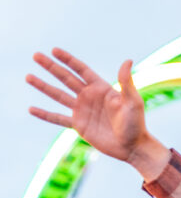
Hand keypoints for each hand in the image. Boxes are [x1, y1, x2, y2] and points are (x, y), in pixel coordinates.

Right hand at [27, 48, 168, 178]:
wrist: (133, 147)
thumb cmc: (136, 124)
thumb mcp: (133, 101)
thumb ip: (126, 82)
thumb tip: (128, 60)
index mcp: (101, 88)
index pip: (81, 70)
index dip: (68, 60)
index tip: (54, 50)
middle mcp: (90, 97)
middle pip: (66, 78)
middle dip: (51, 67)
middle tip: (35, 55)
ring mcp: (83, 111)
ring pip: (58, 95)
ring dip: (43, 86)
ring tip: (28, 77)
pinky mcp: (79, 125)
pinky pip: (58, 118)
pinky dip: (45, 114)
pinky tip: (31, 109)